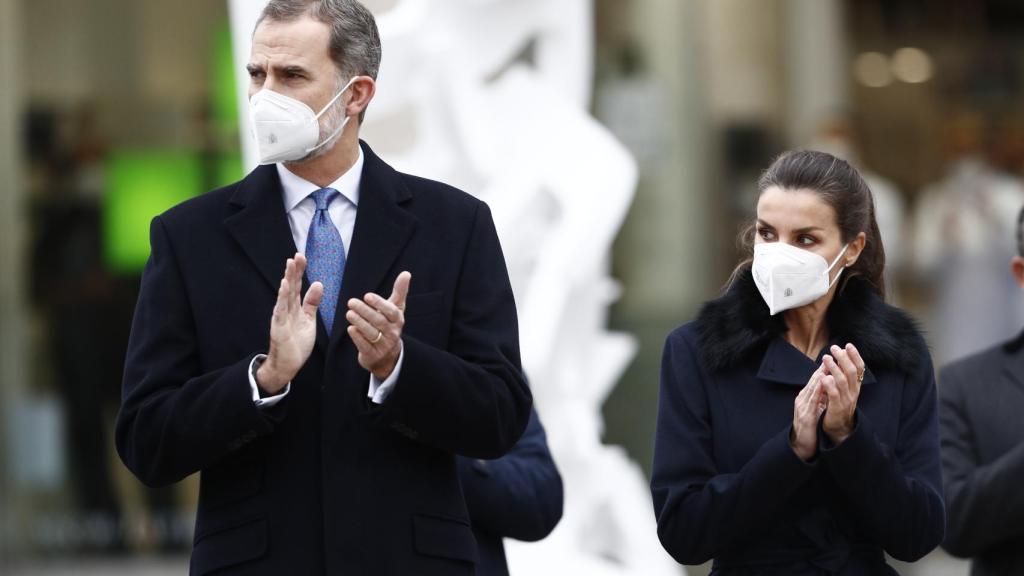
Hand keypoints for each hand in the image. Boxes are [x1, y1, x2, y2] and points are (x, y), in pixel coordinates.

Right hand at [256, 253, 322, 393]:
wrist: (288, 364)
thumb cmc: (297, 343)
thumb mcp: (309, 319)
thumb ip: (312, 302)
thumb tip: (318, 283)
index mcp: (294, 307)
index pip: (297, 285)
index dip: (299, 271)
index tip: (302, 256)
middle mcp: (286, 308)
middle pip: (291, 285)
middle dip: (294, 270)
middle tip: (298, 254)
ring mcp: (281, 316)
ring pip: (285, 294)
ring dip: (288, 278)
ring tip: (290, 264)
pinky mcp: (279, 326)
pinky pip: (281, 309)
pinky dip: (282, 297)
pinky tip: (284, 285)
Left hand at [346, 271, 410, 380]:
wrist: (389, 356)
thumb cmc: (390, 325)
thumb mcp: (396, 309)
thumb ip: (400, 291)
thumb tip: (406, 273)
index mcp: (398, 320)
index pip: (390, 311)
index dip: (379, 303)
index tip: (367, 296)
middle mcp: (392, 333)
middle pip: (379, 321)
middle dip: (365, 311)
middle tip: (351, 302)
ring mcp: (383, 345)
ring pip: (372, 333)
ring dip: (360, 322)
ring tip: (349, 313)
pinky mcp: (373, 355)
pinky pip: (365, 346)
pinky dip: (357, 337)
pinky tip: (350, 329)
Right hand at [791, 365, 827, 460]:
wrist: (800, 445)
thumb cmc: (808, 428)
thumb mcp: (814, 410)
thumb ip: (818, 399)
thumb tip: (826, 388)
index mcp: (805, 398)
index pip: (815, 381)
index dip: (824, 369)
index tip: (833, 359)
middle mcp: (802, 400)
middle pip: (813, 381)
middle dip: (822, 368)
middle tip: (831, 356)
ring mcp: (803, 407)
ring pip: (812, 388)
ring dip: (820, 376)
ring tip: (828, 365)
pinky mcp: (805, 416)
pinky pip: (812, 401)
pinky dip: (818, 391)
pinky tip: (823, 384)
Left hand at [820, 343, 865, 444]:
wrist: (839, 427)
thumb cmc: (839, 404)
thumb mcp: (845, 388)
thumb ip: (844, 374)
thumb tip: (841, 353)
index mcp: (856, 386)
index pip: (859, 368)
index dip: (855, 356)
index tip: (848, 345)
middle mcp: (853, 392)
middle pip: (852, 372)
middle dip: (843, 358)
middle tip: (833, 348)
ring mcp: (846, 400)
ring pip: (842, 381)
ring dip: (834, 368)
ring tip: (826, 358)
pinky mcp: (837, 408)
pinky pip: (834, 395)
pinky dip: (829, 385)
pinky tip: (822, 376)